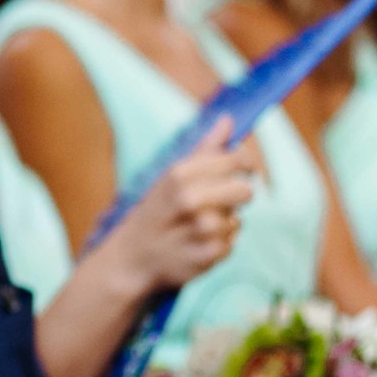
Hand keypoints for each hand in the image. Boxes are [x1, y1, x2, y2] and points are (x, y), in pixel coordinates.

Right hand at [105, 118, 260, 293]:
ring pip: (236, 220)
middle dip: (236, 197)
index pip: (237, 160)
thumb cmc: (156, 210)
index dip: (245, 164)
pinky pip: (231, 244)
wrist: (131, 257)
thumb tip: (228, 119)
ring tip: (198, 226)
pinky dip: (219, 244)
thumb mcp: (171, 175)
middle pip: (245, 191)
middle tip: (219, 202)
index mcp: (180, 173)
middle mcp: (189, 199)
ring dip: (224, 224)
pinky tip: (197, 243)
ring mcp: (198, 229)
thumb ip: (204, 148)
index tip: (244, 169)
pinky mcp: (206, 256)